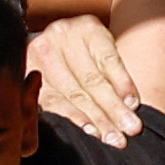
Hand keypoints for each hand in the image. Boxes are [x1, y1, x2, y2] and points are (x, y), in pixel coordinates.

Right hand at [27, 15, 143, 146]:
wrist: (51, 43)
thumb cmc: (88, 52)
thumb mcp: (103, 50)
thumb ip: (115, 72)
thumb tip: (130, 105)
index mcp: (87, 27)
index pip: (107, 59)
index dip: (122, 83)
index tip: (135, 106)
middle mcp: (62, 36)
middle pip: (91, 79)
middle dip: (113, 108)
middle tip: (131, 129)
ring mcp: (42, 55)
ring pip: (74, 93)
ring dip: (96, 119)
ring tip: (113, 137)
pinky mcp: (29, 75)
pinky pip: (54, 102)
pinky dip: (73, 118)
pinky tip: (89, 130)